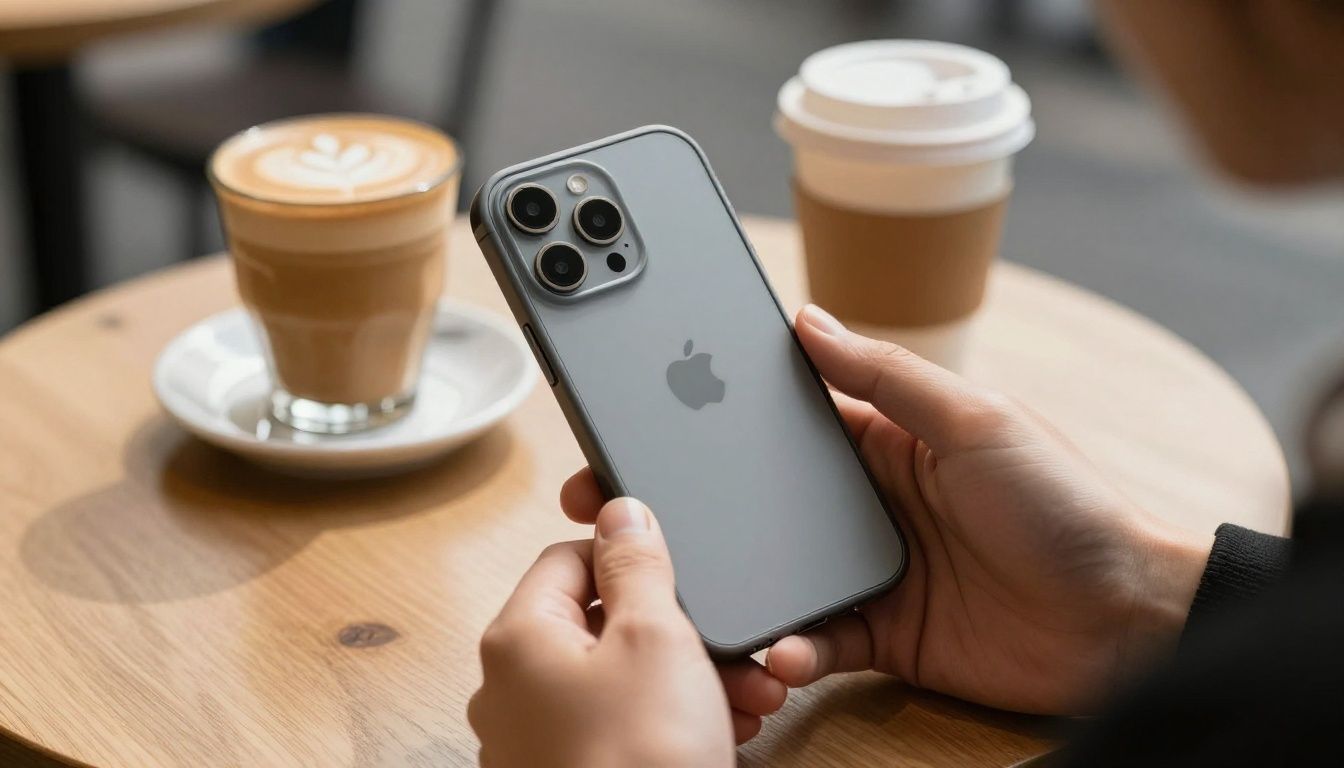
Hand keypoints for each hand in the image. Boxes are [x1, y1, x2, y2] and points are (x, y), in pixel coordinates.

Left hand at [469, 498, 784, 767]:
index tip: (683, 574)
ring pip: (620, 683)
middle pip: (602, 626)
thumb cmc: (641, 759)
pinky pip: (621, 731)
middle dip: (680, 632)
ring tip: (748, 699)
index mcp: (519, 637)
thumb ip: (636, 562)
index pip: (569, 557)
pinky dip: (670, 725)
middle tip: (734, 649)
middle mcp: (511, 690)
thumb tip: (619, 508)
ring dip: (689, 681)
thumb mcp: (655, 634)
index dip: (632, 559)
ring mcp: (535, 744)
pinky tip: (724, 736)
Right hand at [560, 305, 1211, 715]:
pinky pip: (811, 640)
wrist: (1124, 620)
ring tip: (690, 591)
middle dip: (691, 505)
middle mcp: (864, 503)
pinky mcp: (879, 636)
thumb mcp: (975, 420)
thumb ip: (887, 376)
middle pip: (756, 501)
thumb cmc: (1065, 502)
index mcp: (883, 440)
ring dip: (732, 583)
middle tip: (613, 501)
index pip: (782, 423)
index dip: (714, 417)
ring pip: (772, 574)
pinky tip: (780, 648)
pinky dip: (787, 647)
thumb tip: (807, 320)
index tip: (649, 414)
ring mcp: (867, 571)